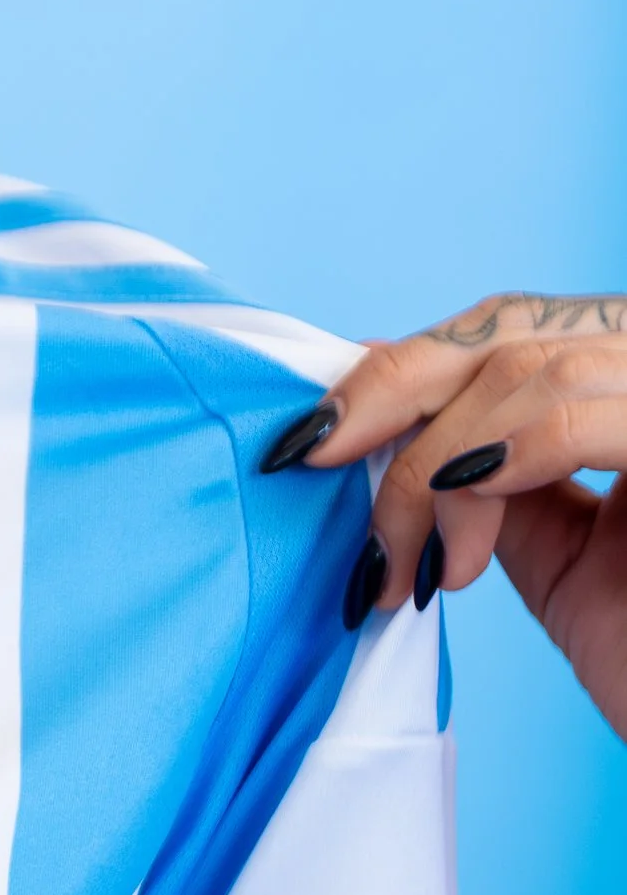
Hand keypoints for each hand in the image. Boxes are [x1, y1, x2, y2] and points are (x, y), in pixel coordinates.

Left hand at [264, 296, 626, 738]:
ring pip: (532, 371)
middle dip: (392, 395)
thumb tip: (378, 429)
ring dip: (436, 464)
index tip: (311, 435)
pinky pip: (583, 416)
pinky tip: (458, 520)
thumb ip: (487, 479)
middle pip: (510, 331)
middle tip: (312, 461)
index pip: (506, 334)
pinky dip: (500, 459)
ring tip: (409, 563)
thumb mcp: (555, 556)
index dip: (400, 370)